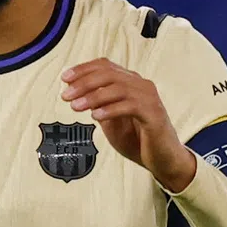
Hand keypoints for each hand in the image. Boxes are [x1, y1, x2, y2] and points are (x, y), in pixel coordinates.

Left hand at [61, 58, 196, 190]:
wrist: (162, 160)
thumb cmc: (137, 139)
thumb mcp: (111, 120)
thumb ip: (98, 105)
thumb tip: (74, 93)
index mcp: (131, 82)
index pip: (105, 66)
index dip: (83, 69)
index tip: (64, 78)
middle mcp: (141, 85)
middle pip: (109, 74)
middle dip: (84, 82)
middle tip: (65, 95)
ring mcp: (150, 99)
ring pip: (119, 88)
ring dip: (94, 96)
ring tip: (75, 107)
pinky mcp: (154, 115)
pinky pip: (130, 106)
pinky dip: (110, 109)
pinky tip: (96, 116)